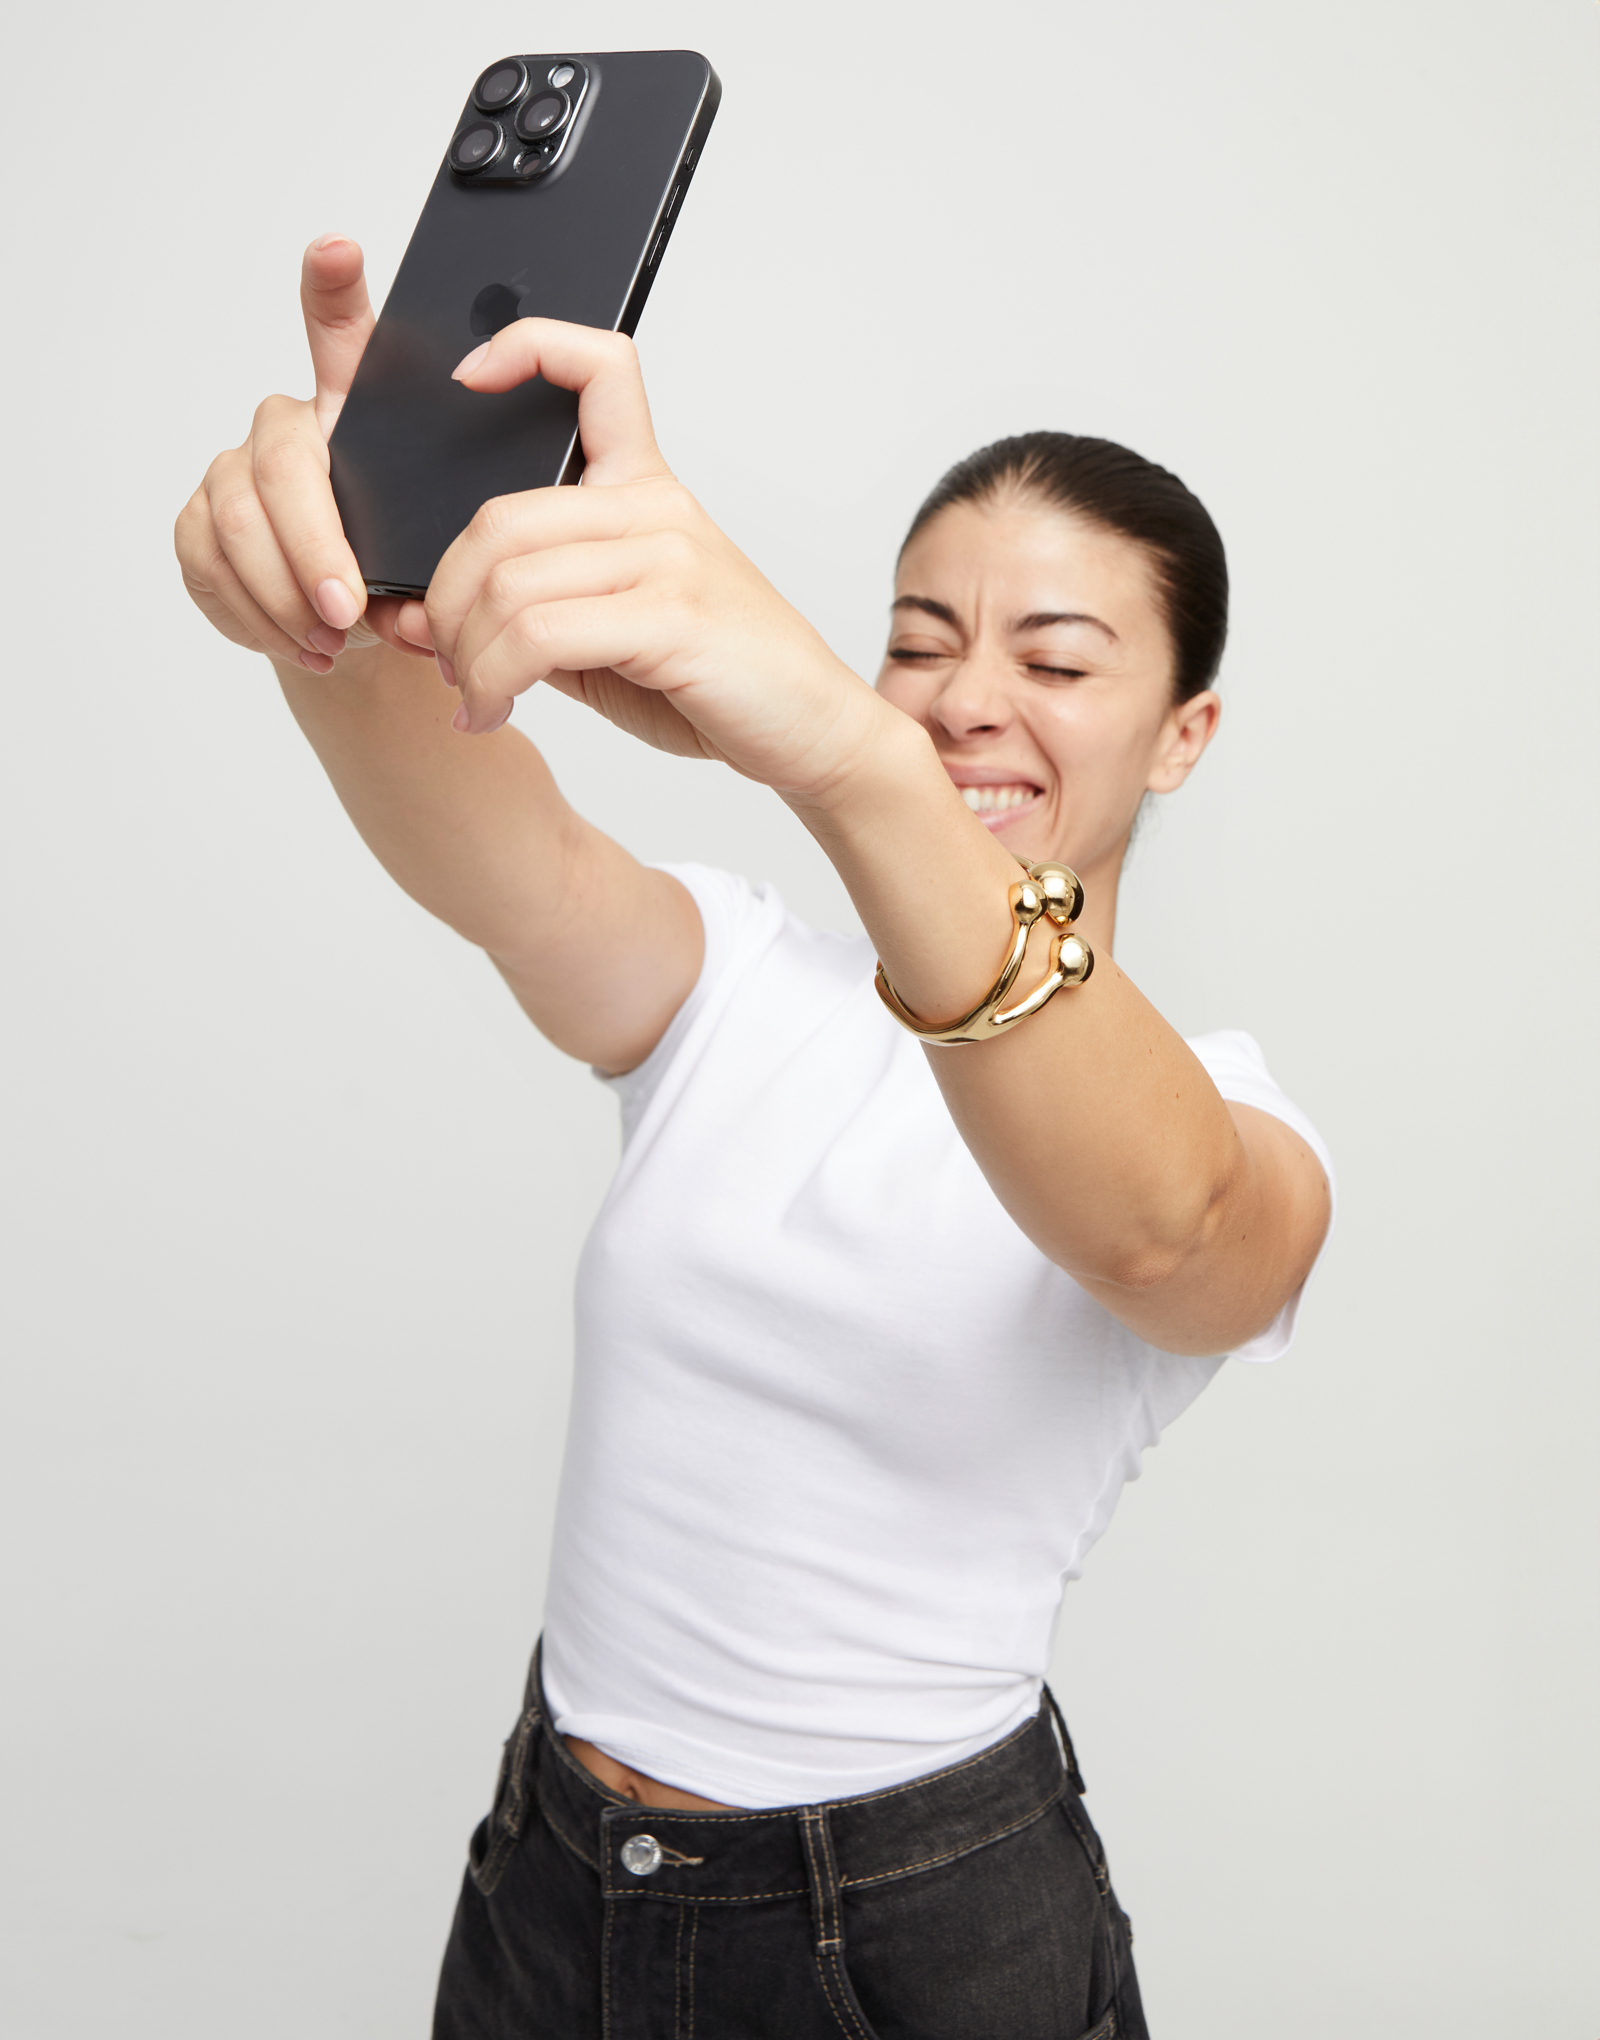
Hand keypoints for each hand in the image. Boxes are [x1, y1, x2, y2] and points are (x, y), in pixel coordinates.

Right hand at [174, 235, 433, 671]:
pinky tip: (299, 644)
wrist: (348, 631)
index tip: (339, 248)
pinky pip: (211, 566)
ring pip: (239, 524)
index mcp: (350, 417)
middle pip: (282, 466)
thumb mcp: (440, 553)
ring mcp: (231, 473)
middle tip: (347, 607)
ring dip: (285, 595)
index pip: (337, 331)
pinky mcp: (196, 525)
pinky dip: (257, 618)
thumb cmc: (397, 571)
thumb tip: (431, 591)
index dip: (331, 285)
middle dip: (316, 545)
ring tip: (331, 639)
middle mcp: (283, 427)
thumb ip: (437, 554)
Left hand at [425, 322, 885, 796]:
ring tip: (472, 696)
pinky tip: (493, 710)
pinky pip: (540, 634)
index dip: (525, 345)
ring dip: (466, 655)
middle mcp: (657, 510)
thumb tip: (421, 619)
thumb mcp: (608, 639)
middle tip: (442, 657)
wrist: (811, 730)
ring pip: (510, 583)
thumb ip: (527, 616)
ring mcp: (669, 557)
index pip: (597, 368)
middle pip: (500, 519)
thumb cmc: (715, 682)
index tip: (468, 378)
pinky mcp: (672, 617)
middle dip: (444, 599)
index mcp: (646, 491)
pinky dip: (495, 680)